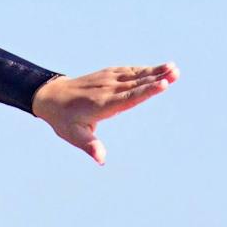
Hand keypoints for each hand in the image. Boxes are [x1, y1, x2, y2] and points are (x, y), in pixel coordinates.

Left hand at [31, 63, 178, 163]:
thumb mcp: (73, 136)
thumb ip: (90, 146)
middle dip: (156, 77)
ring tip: (173, 67)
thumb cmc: (64, 120)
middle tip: (176, 72)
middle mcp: (106, 89)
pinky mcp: (107, 75)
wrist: (50, 97)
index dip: (146, 91)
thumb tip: (101, 159)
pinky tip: (157, 69)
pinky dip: (143, 70)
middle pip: (135, 83)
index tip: (162, 84)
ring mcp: (107, 79)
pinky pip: (128, 71)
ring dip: (154, 71)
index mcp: (101, 104)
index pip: (128, 97)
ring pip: (134, 74)